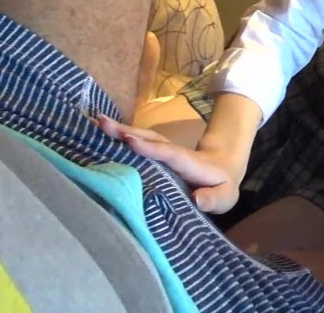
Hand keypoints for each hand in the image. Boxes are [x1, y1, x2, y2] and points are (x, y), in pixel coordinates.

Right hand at [96, 115, 244, 213]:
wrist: (222, 166)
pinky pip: (137, 144)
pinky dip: (119, 137)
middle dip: (127, 132)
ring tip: (97, 122)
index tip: (130, 140)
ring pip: (142, 137)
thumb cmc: (220, 186)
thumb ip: (215, 199)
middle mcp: (173, 152)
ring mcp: (163, 150)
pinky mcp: (155, 153)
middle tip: (102, 124)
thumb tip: (198, 200)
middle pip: (151, 139)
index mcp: (189, 163)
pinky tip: (99, 132)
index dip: (151, 148)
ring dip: (120, 130)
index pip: (170, 154)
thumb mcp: (225, 197)